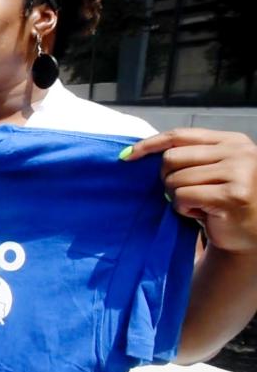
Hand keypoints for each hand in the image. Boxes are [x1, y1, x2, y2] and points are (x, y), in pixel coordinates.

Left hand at [126, 128, 256, 252]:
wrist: (251, 236)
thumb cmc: (225, 203)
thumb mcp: (213, 171)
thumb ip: (190, 157)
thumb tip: (138, 150)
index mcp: (233, 141)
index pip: (181, 135)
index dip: (151, 144)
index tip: (128, 155)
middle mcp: (239, 153)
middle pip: (172, 158)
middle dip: (167, 179)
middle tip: (183, 193)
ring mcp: (238, 173)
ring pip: (175, 180)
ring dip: (177, 197)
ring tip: (199, 205)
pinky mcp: (231, 195)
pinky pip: (184, 197)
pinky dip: (184, 209)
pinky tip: (202, 214)